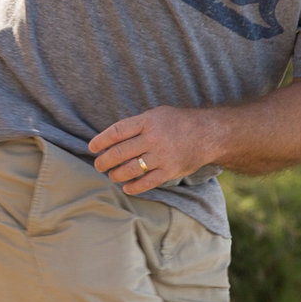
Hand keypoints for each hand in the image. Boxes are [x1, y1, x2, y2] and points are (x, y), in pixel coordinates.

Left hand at [88, 105, 221, 194]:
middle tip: (98, 165)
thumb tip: (113, 138)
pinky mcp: (170, 170)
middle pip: (120, 152)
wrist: (208, 134)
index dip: (101, 140)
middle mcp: (153, 138)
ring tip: (112, 175)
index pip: (117, 131)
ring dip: (117, 174)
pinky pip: (147, 182)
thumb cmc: (178, 122)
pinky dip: (134, 187)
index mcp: (147, 121)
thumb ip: (137, 124)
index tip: (92, 148)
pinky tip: (127, 187)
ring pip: (131, 169)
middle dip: (104, 161)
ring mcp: (162, 156)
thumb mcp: (157, 114)